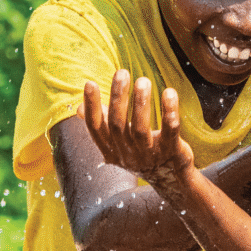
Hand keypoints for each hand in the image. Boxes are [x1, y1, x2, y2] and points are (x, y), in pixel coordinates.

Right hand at [79, 70, 194, 188]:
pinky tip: (169, 92)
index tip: (90, 83)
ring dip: (141, 102)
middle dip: (118, 96)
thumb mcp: (119, 142)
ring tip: (143, 80)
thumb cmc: (141, 153)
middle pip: (117, 124)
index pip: (96, 128)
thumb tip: (79, 109)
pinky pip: (170, 131)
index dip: (91, 106)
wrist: (171, 178)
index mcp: (111, 150)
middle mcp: (127, 154)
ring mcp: (149, 155)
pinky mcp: (171, 152)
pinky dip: (169, 111)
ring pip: (140, 129)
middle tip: (122, 72)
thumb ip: (103, 124)